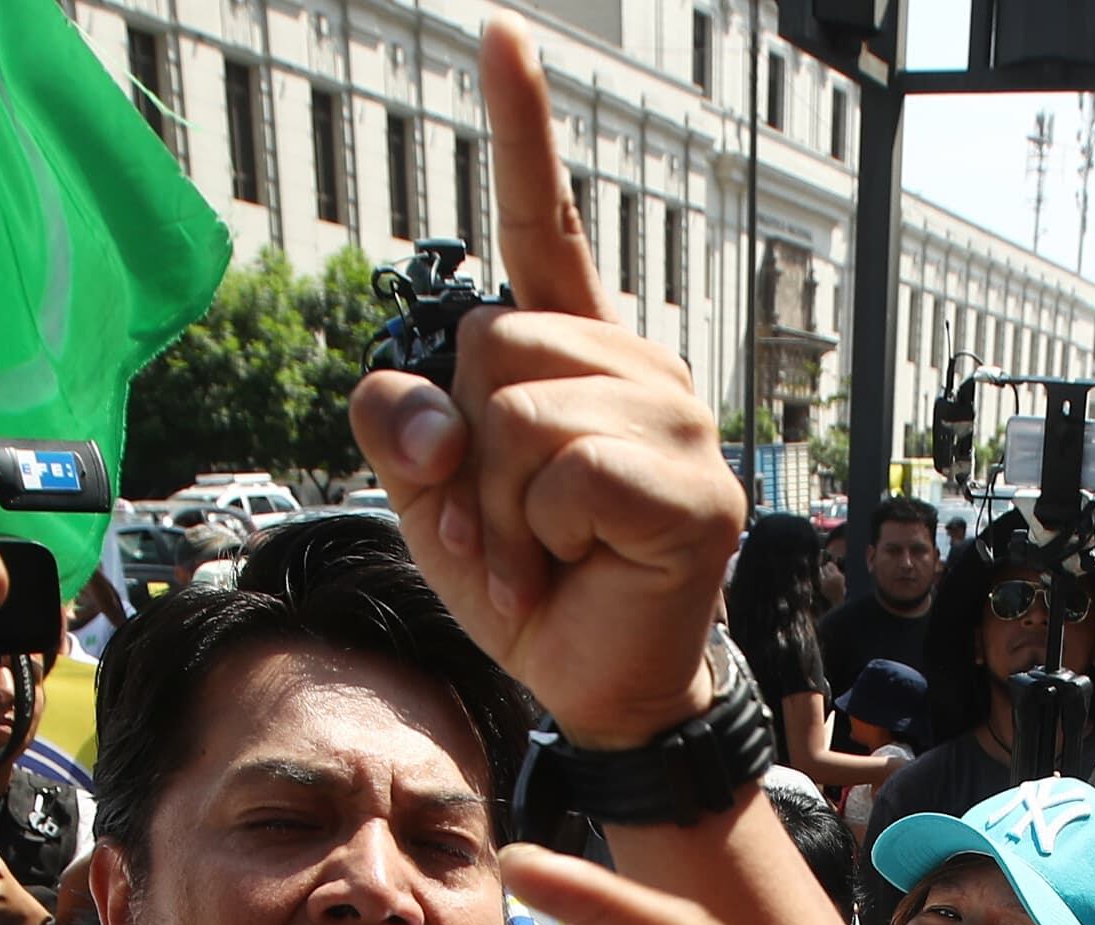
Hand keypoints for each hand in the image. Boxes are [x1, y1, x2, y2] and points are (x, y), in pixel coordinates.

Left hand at [347, 24, 741, 745]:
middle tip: (504, 531)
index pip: (543, 224)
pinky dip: (539, 537)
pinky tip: (571, 571)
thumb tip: (425, 407)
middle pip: (490, 344)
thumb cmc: (527, 585)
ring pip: (518, 412)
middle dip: (466, 455)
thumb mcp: (432, 498)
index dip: (521, 128)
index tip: (499, 34)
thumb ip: (402, 428)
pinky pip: (566, 470)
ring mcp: (674, 418)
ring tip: (538, 558)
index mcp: (574, 352)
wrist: (593, 688)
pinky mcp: (691, 486)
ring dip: (500, 509)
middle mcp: (634, 364)